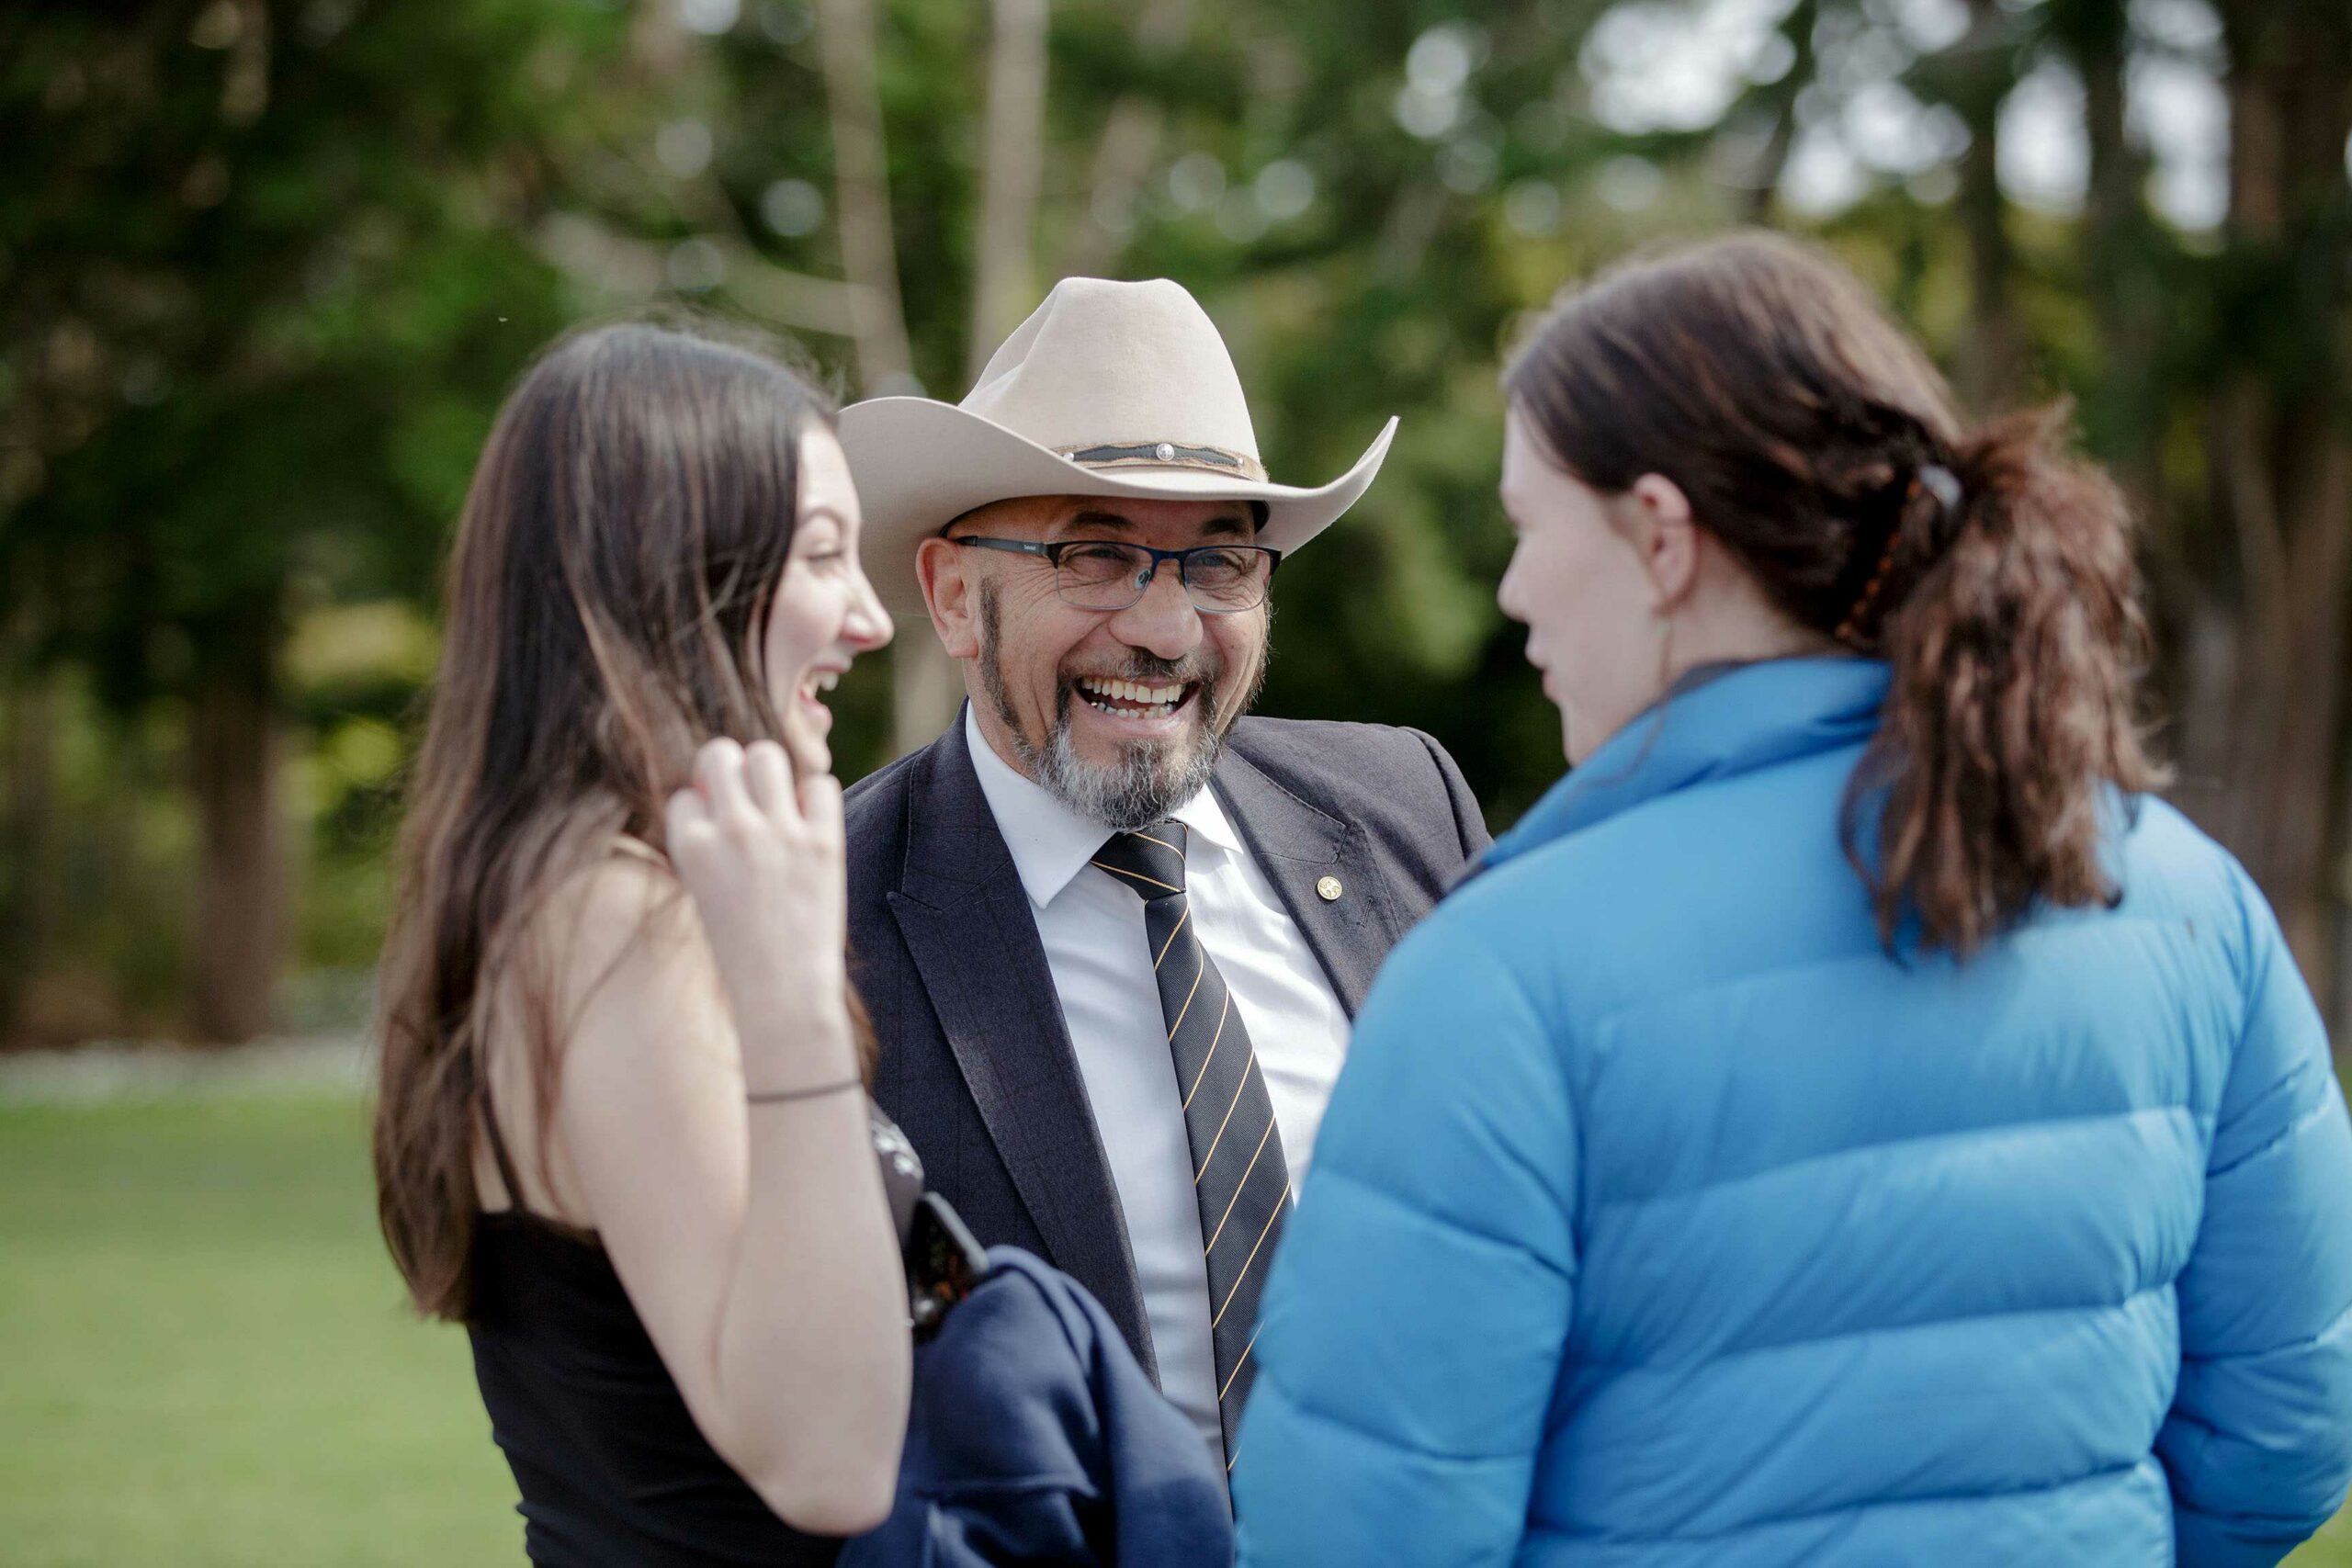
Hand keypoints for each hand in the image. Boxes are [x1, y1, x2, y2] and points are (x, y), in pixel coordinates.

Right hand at [664, 738, 850, 1046]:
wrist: (783, 991)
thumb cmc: (740, 950)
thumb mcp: (702, 892)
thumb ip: (706, 842)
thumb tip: (719, 790)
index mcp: (690, 848)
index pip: (684, 793)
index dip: (699, 809)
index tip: (715, 834)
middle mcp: (732, 832)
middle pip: (720, 754)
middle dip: (728, 769)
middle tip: (744, 802)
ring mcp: (779, 834)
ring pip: (767, 756)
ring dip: (771, 773)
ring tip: (777, 805)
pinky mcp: (823, 843)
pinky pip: (820, 783)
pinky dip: (816, 797)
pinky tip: (810, 824)